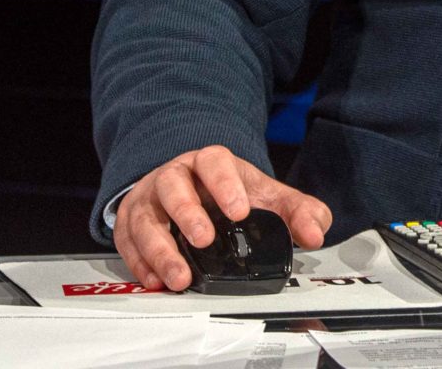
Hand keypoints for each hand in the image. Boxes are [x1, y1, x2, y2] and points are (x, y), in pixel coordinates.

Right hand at [114, 144, 331, 291]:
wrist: (191, 191)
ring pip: (145, 217)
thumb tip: (314, 233)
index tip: (240, 211)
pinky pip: (127, 242)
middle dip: (187, 212)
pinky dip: (139, 263)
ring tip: (179, 277)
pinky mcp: (130, 224)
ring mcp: (149, 199)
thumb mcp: (268, 197)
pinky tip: (155, 281)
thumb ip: (299, 211)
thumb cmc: (231, 195)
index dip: (224, 183)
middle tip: (203, 240)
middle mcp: (175, 176)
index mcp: (211, 163)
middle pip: (173, 185)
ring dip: (159, 249)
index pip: (214, 161)